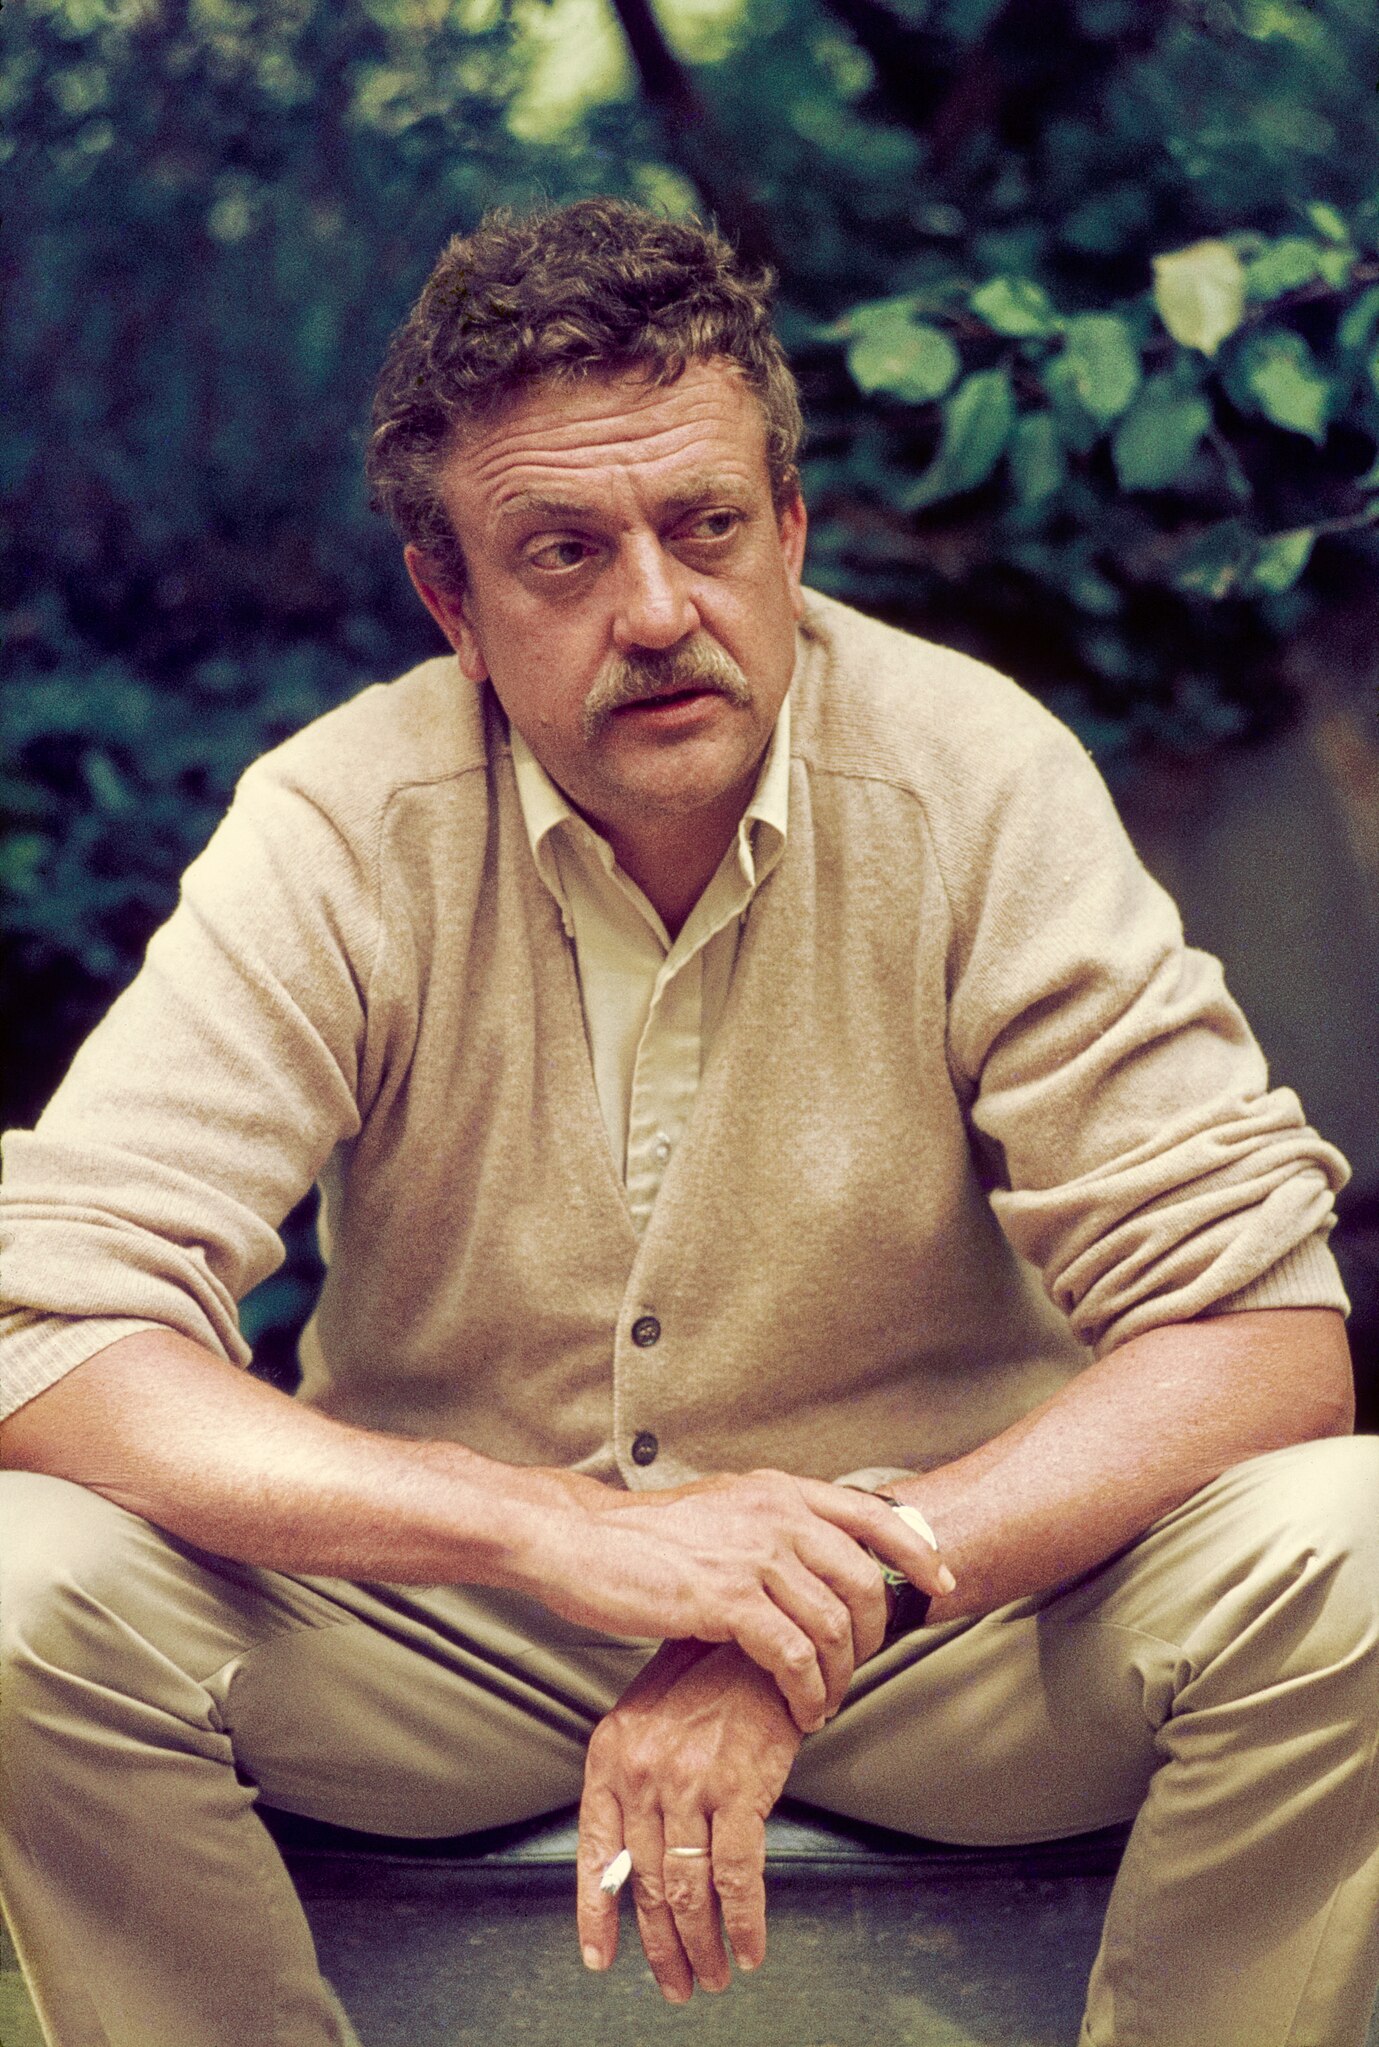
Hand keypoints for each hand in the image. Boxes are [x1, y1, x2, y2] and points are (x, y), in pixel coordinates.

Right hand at [533, 1468, 953, 1731]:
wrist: (579, 1542)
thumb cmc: (644, 1536)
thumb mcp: (721, 1507)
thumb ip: (771, 1522)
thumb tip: (814, 1552)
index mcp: (777, 1490)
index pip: (873, 1514)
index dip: (916, 1551)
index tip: (940, 1582)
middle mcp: (774, 1514)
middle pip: (863, 1580)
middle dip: (874, 1634)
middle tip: (859, 1668)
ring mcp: (753, 1555)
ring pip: (834, 1625)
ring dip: (841, 1675)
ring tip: (826, 1701)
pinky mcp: (726, 1601)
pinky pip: (795, 1657)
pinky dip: (809, 1692)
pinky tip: (801, 1709)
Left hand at [576, 1641, 802, 1999]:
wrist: (760, 1636)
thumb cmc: (709, 1672)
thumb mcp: (651, 1713)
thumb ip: (636, 1778)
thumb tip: (632, 1855)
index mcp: (611, 1752)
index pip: (596, 1850)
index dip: (596, 1911)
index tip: (601, 1958)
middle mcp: (641, 1772)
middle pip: (648, 1883)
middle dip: (662, 1945)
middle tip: (677, 1984)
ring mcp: (688, 1783)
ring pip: (688, 1891)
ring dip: (701, 1946)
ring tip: (712, 1976)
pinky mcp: (737, 1790)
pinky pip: (737, 1878)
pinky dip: (745, 1923)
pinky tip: (751, 1948)